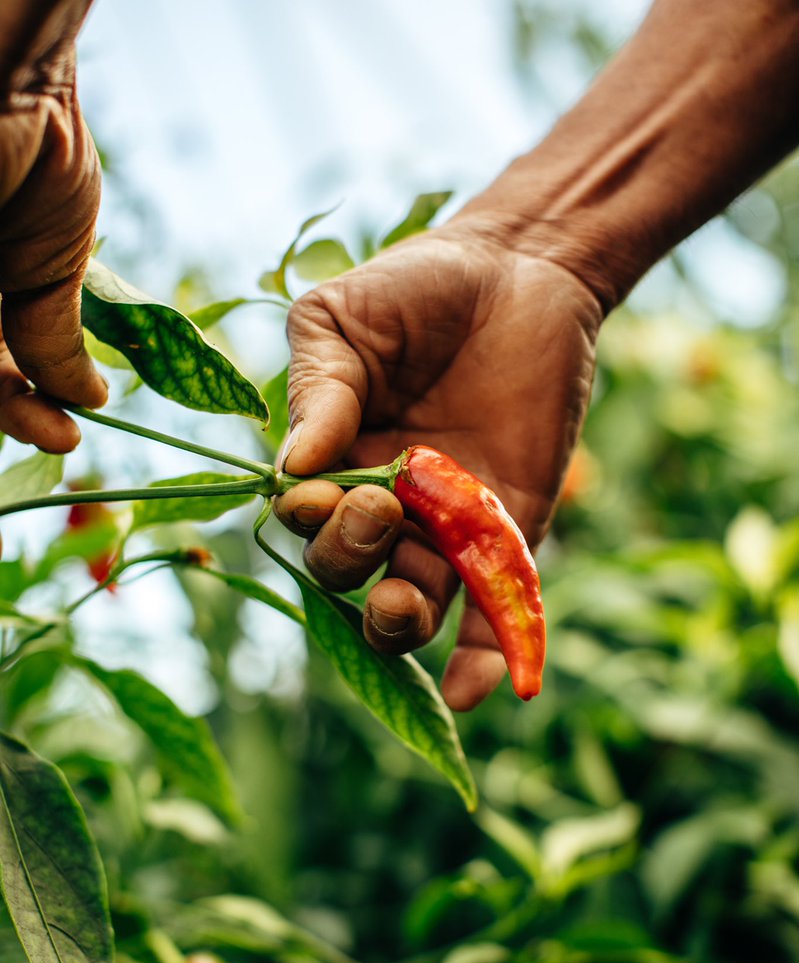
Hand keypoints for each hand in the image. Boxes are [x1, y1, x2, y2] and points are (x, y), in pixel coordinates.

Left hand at [0, 50, 107, 454]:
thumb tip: (90, 399)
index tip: (65, 436)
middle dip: (9, 411)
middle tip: (59, 440)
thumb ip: (55, 334)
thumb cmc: (39, 150)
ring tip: (54, 433)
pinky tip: (29, 402)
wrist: (10, 71)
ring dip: (1, 404)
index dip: (20, 403)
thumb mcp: (55, 262)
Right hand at [276, 225, 602, 709]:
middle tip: (378, 506)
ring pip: (408, 608)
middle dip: (349, 557)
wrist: (522, 271)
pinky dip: (482, 659)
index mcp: (331, 461)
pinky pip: (492, 611)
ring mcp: (447, 527)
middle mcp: (384, 507)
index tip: (317, 493)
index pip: (302, 521)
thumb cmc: (418, 287)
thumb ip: (317, 390)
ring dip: (396, 624)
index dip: (305, 521)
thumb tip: (291, 470)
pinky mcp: (510, 535)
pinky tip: (471, 692)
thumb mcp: (341, 321)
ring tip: (401, 603)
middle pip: (346, 573)